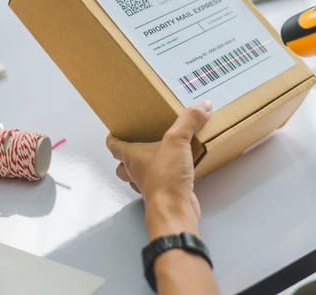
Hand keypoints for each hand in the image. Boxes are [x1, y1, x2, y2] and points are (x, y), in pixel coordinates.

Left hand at [106, 101, 211, 236]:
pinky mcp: (165, 193)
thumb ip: (188, 121)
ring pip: (139, 175)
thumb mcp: (177, 141)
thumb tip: (201, 106)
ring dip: (145, 167)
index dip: (113, 137)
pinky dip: (166, 177)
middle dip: (126, 155)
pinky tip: (178, 170)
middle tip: (137, 143)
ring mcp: (150, 184)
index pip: (114, 145)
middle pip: (123, 163)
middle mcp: (137, 171)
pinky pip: (160, 183)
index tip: (115, 130)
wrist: (175, 209)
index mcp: (132, 156)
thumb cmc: (165, 179)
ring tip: (158, 155)